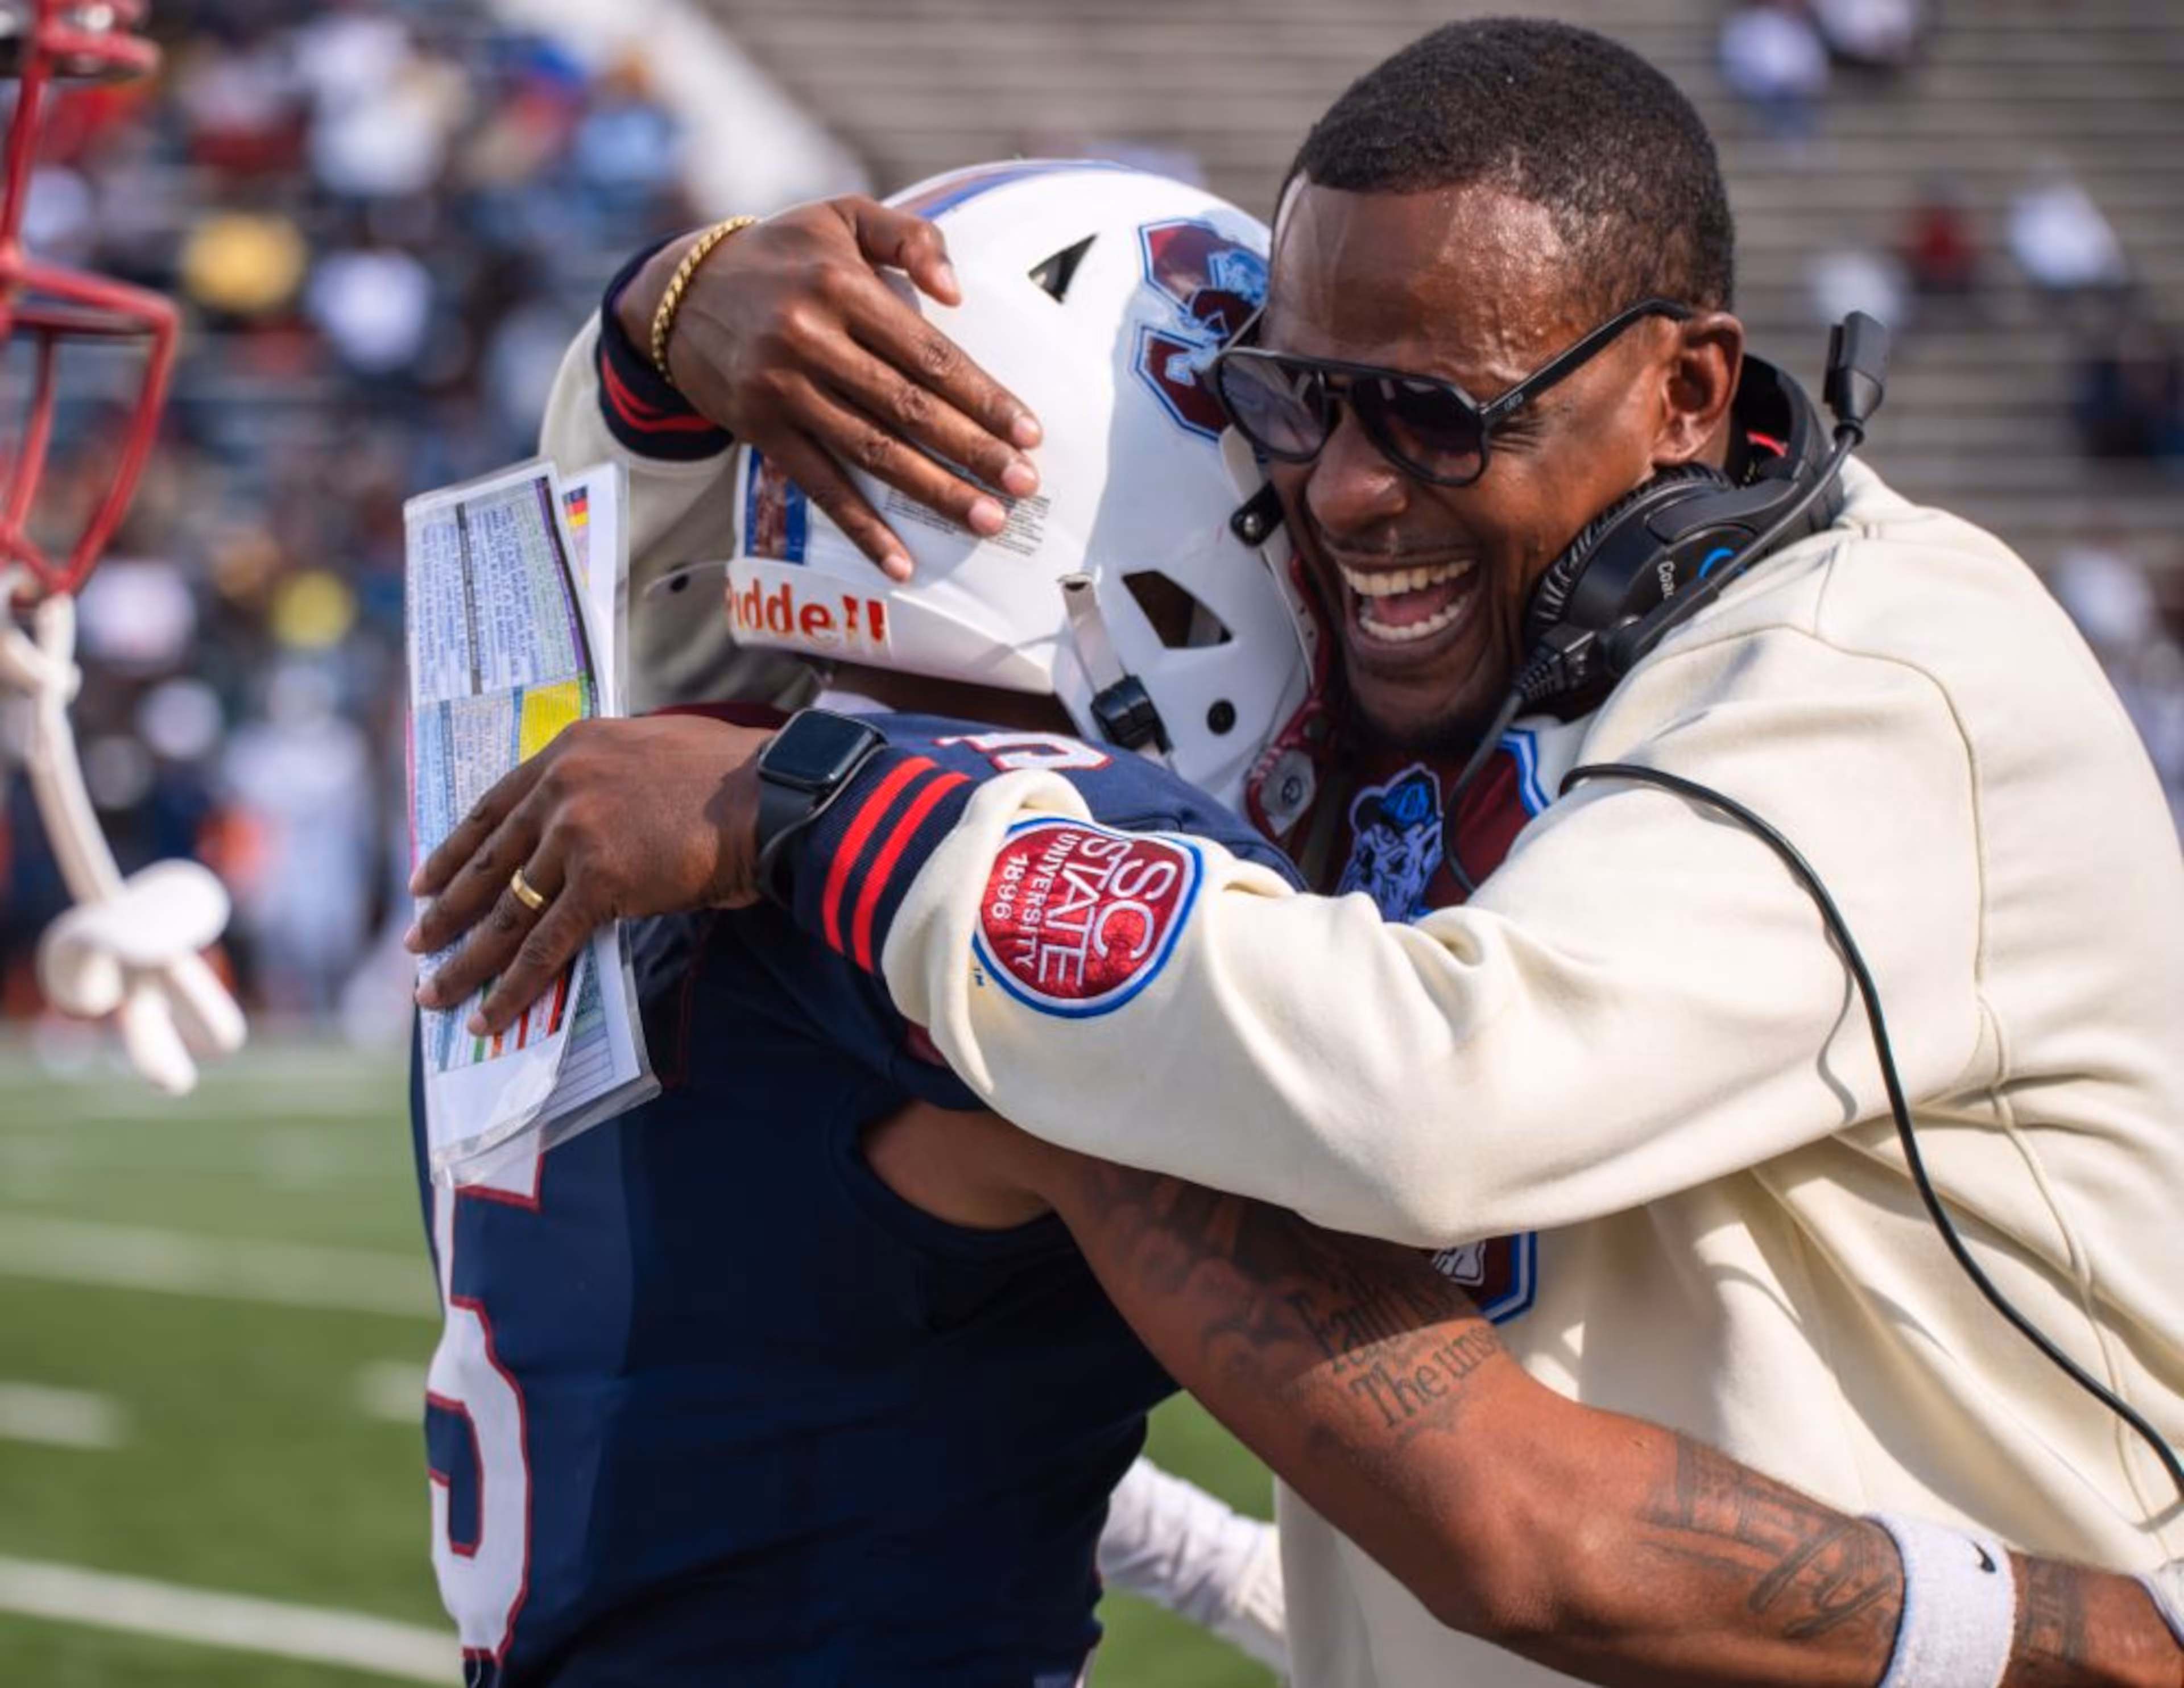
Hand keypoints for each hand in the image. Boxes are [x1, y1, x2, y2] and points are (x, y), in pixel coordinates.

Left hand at [405, 715, 769, 1033]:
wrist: (774, 793)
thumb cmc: (731, 778)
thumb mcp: (651, 754)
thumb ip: (608, 780)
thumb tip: (593, 825)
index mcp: (571, 750)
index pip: (492, 808)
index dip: (454, 851)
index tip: (423, 880)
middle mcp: (562, 786)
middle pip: (488, 862)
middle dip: (445, 911)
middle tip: (415, 943)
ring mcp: (576, 833)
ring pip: (506, 912)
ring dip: (465, 961)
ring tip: (434, 994)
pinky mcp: (600, 881)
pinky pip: (545, 946)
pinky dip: (513, 986)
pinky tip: (488, 1016)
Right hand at [620, 196, 1043, 578]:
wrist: (682, 293)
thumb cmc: (784, 254)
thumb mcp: (842, 216)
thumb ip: (909, 236)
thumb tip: (957, 292)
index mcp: (840, 286)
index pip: (928, 352)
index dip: (983, 396)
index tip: (1029, 432)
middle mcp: (810, 339)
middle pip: (907, 407)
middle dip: (972, 451)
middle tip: (1024, 485)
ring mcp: (782, 390)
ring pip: (872, 452)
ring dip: (934, 493)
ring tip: (987, 520)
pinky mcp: (761, 431)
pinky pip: (820, 487)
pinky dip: (861, 529)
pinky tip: (901, 563)